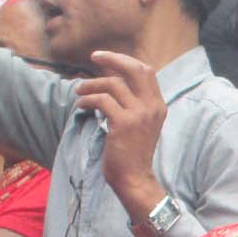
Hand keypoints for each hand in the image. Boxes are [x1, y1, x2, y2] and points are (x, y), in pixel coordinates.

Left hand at [76, 51, 167, 216]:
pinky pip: (101, 100)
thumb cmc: (133, 153)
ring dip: (91, 85)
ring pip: (112, 84)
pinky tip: (81, 105)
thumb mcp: (142, 124)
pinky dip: (87, 100)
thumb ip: (135, 104)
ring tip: (79, 91)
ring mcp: (139, 114)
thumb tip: (113, 82)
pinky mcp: (123, 123)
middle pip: (133, 69)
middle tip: (93, 57)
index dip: (125, 60)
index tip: (107, 59)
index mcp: (158, 105)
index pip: (145, 71)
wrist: (134, 178)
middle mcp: (152, 106)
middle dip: (112, 59)